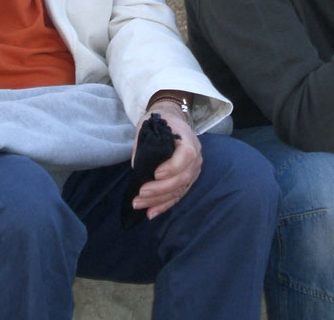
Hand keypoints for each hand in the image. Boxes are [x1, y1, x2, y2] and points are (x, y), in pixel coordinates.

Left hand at [130, 102, 202, 219]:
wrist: (172, 119)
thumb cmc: (160, 122)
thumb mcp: (150, 126)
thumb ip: (145, 147)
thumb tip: (138, 169)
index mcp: (187, 139)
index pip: (186, 155)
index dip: (172, 167)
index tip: (155, 174)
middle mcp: (196, 157)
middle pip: (182, 178)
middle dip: (160, 189)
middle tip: (141, 193)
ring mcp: (194, 170)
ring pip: (179, 190)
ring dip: (158, 200)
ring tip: (138, 204)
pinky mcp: (188, 180)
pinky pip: (178, 195)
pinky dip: (164, 205)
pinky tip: (151, 213)